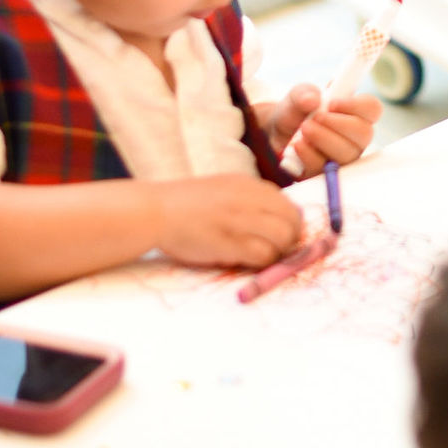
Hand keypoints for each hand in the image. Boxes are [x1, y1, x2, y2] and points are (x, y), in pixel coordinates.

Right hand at [146, 176, 304, 270]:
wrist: (155, 211)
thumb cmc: (185, 205)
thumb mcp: (223, 189)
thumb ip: (248, 201)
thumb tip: (275, 222)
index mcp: (248, 185)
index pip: (289, 205)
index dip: (289, 225)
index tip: (280, 237)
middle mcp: (249, 198)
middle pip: (293, 221)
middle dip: (290, 240)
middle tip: (275, 251)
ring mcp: (240, 219)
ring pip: (284, 238)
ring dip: (278, 253)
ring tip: (259, 257)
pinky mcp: (230, 241)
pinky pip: (263, 254)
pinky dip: (262, 263)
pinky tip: (245, 261)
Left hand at [271, 87, 380, 178]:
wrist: (275, 135)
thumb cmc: (296, 113)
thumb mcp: (296, 97)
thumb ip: (303, 93)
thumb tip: (313, 100)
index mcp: (355, 114)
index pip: (372, 109)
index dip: (356, 105)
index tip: (332, 103)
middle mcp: (354, 138)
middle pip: (365, 133)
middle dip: (338, 124)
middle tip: (316, 117)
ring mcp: (342, 158)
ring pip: (346, 154)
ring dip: (323, 138)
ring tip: (303, 129)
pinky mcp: (326, 174)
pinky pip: (324, 169)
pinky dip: (308, 155)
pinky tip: (297, 145)